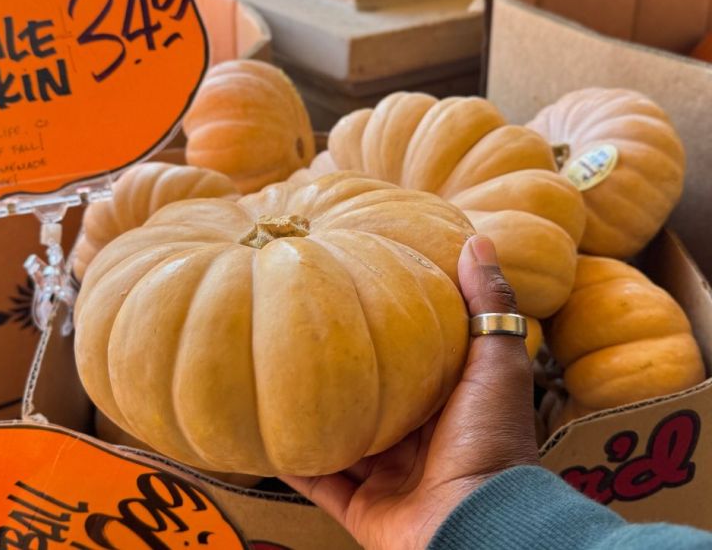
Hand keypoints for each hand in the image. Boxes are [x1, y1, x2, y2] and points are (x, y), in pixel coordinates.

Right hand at [280, 235, 539, 549]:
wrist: (478, 525)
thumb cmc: (492, 442)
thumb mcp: (496, 362)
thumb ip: (486, 304)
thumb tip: (476, 240)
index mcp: (446, 406)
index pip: (410, 362)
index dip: (385, 330)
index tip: (355, 292)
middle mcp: (415, 442)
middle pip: (370, 401)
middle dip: (341, 371)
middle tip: (303, 330)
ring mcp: (385, 478)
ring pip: (338, 439)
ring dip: (312, 414)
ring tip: (274, 376)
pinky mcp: (359, 508)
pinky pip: (317, 481)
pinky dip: (292, 459)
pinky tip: (265, 432)